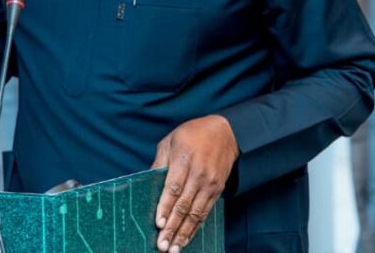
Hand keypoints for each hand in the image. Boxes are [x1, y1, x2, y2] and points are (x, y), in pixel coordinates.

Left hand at [151, 115, 238, 252]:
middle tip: (162, 245)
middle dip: (172, 228)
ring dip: (183, 233)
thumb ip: (159, 162)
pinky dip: (195, 228)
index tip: (158, 224)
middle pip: (184, 205)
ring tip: (173, 249)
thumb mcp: (170, 140)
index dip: (166, 207)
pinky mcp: (217, 190)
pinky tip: (186, 239)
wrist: (226, 133)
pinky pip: (204, 213)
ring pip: (195, 214)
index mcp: (184, 159)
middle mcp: (199, 174)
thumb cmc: (193, 134)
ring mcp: (210, 184)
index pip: (173, 187)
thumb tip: (147, 181)